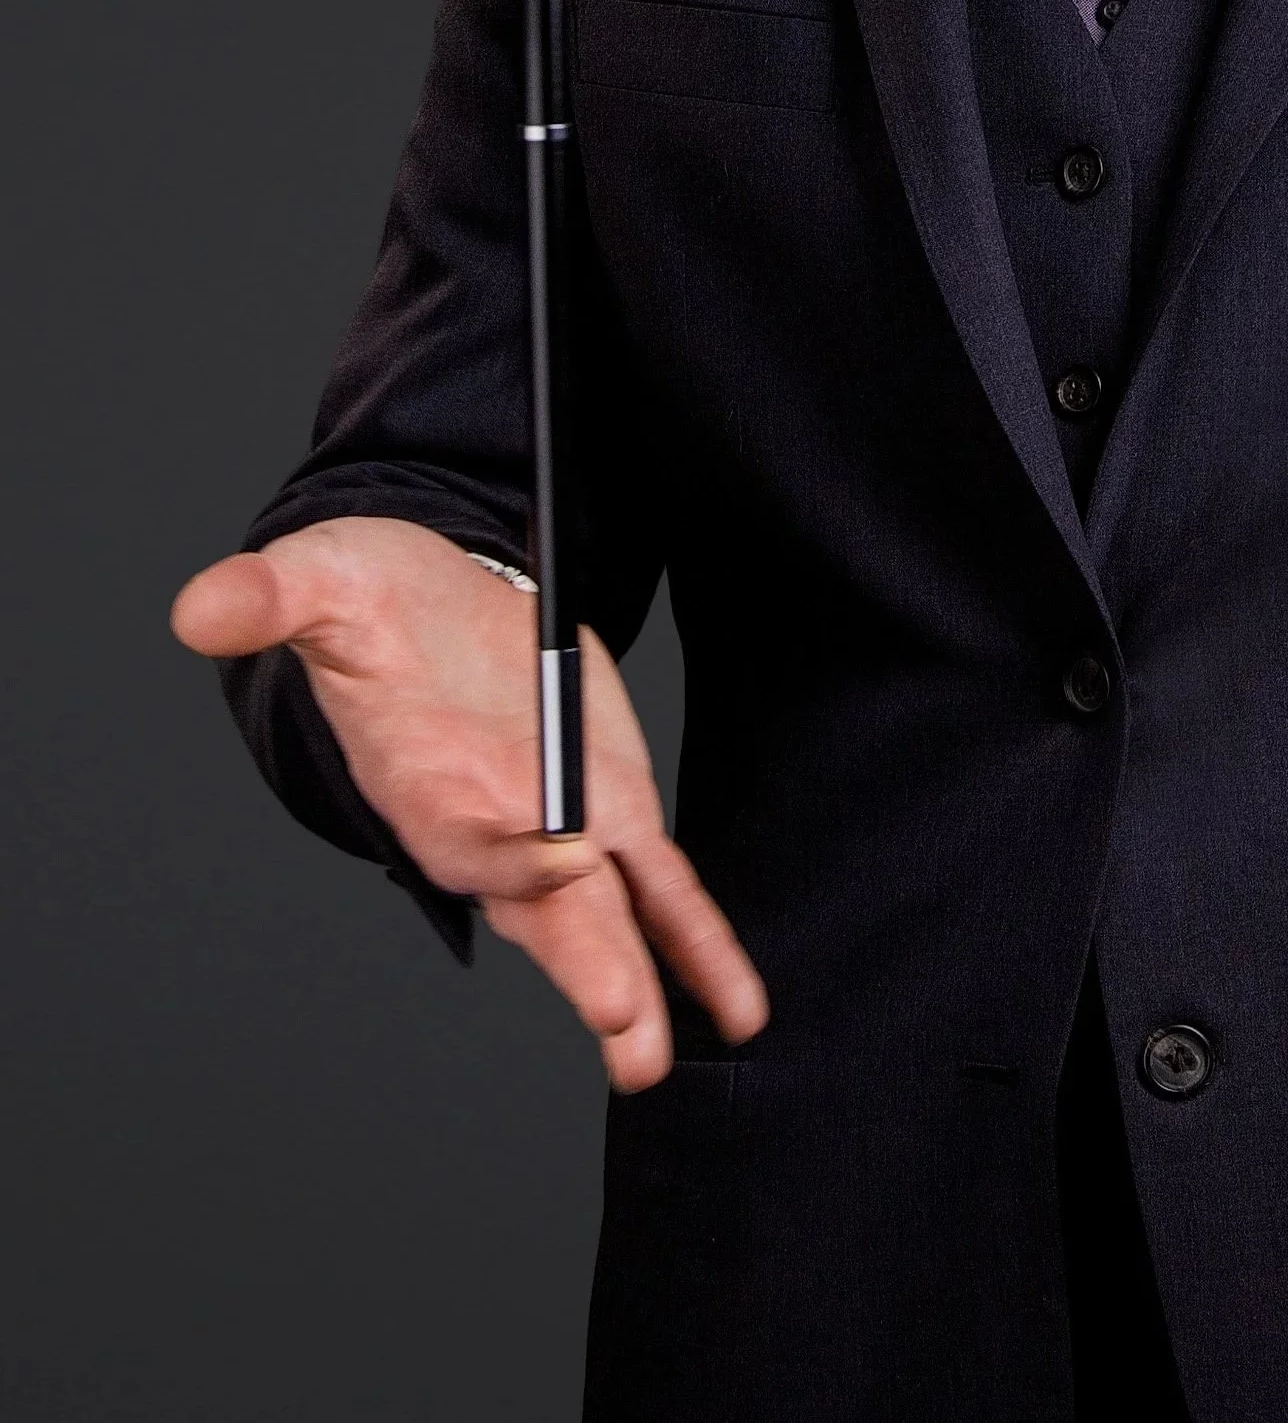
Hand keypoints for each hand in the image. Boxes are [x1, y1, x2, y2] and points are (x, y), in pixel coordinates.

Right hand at [172, 516, 767, 1089]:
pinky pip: (663, 892)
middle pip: (544, 906)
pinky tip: (737, 1005)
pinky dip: (698, 944)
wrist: (430, 608)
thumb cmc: (372, 601)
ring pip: (604, 922)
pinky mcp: (614, 814)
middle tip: (624, 1021)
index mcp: (427, 787)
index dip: (513, 844)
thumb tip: (202, 607)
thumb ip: (273, 595)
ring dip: (640, 985)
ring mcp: (559, 835)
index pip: (473, 828)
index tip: (565, 854)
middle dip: (584, 961)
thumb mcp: (325, 578)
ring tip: (659, 1057)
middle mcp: (491, 832)